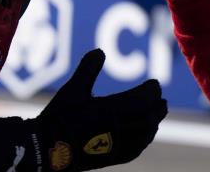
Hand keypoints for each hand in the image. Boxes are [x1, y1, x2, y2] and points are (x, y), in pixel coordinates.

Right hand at [0, 50, 166, 171]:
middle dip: (157, 106)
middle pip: (150, 116)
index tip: (154, 83)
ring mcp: (118, 145)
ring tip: (156, 115)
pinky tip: (144, 136)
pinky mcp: (112, 157)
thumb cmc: (59, 117)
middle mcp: (120, 128)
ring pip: (145, 134)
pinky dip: (145, 140)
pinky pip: (136, 149)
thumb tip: (100, 51)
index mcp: (112, 109)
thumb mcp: (73, 89)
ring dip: (154, 123)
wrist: (47, 149)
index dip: (152, 89)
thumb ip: (88, 68)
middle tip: (162, 99)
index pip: (145, 98)